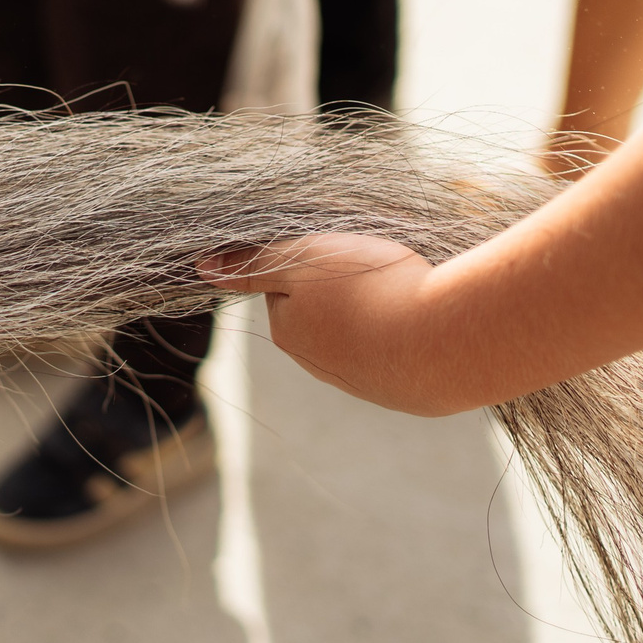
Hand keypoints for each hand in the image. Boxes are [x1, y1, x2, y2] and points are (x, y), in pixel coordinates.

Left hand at [200, 232, 475, 415]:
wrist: (441, 343)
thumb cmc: (369, 290)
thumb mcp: (304, 259)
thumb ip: (253, 262)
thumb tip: (202, 267)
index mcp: (289, 332)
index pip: (289, 286)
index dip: (315, 260)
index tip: (343, 253)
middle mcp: (319, 364)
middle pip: (325, 311)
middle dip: (347, 288)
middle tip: (378, 269)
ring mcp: (362, 381)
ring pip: (362, 331)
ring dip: (379, 309)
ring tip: (405, 292)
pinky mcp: (400, 389)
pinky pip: (395, 352)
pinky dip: (405, 333)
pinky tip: (422, 319)